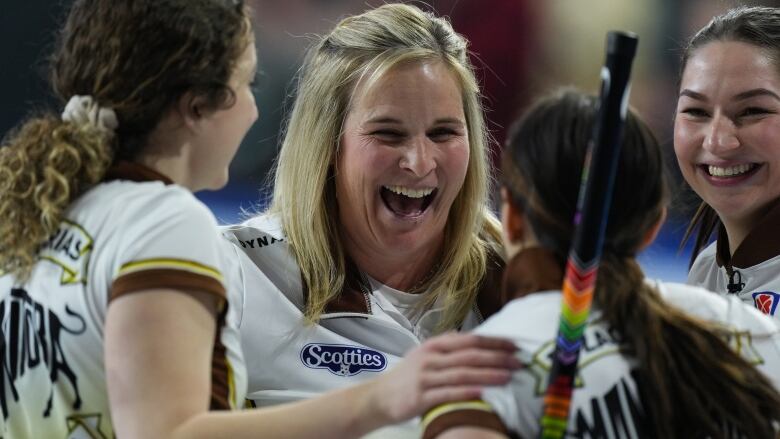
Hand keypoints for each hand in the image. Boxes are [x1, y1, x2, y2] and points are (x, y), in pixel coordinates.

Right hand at [369, 332, 519, 423]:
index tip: (513, 345)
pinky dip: (466, 392)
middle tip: (518, 361)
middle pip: (469, 355)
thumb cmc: (408, 377)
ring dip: (487, 374)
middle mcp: (430, 358)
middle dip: (497, 358)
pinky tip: (482, 393)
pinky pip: (447, 393)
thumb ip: (449, 350)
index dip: (493, 342)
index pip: (469, 340)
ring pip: (462, 373)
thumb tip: (480, 344)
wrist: (379, 397)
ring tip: (507, 377)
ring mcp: (425, 377)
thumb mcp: (426, 356)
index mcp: (434, 346)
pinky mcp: (421, 397)